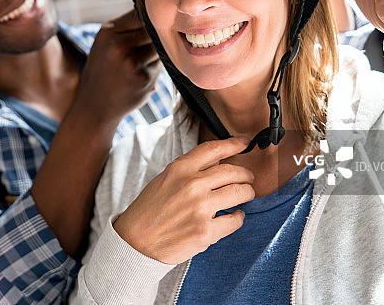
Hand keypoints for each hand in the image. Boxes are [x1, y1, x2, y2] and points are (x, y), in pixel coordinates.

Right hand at [73, 10, 160, 125]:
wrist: (94, 105)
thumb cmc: (102, 70)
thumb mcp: (105, 43)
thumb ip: (127, 28)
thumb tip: (158, 12)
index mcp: (108, 32)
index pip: (140, 14)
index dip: (148, 21)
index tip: (148, 28)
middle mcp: (119, 45)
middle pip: (152, 30)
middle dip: (152, 38)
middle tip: (142, 49)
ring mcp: (132, 63)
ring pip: (158, 47)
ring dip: (155, 53)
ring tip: (138, 64)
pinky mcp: (144, 78)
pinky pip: (159, 65)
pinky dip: (153, 69)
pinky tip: (138, 77)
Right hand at [113, 137, 254, 264]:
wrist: (136, 241)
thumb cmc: (150, 209)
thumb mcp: (165, 179)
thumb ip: (191, 169)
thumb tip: (219, 161)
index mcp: (180, 169)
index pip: (213, 149)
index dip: (233, 143)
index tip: (244, 142)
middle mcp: (192, 185)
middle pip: (233, 171)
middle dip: (246, 175)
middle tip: (248, 179)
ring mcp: (200, 208)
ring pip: (240, 193)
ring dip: (247, 194)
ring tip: (245, 196)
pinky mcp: (206, 231)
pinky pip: (235, 219)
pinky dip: (239, 217)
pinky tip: (234, 216)